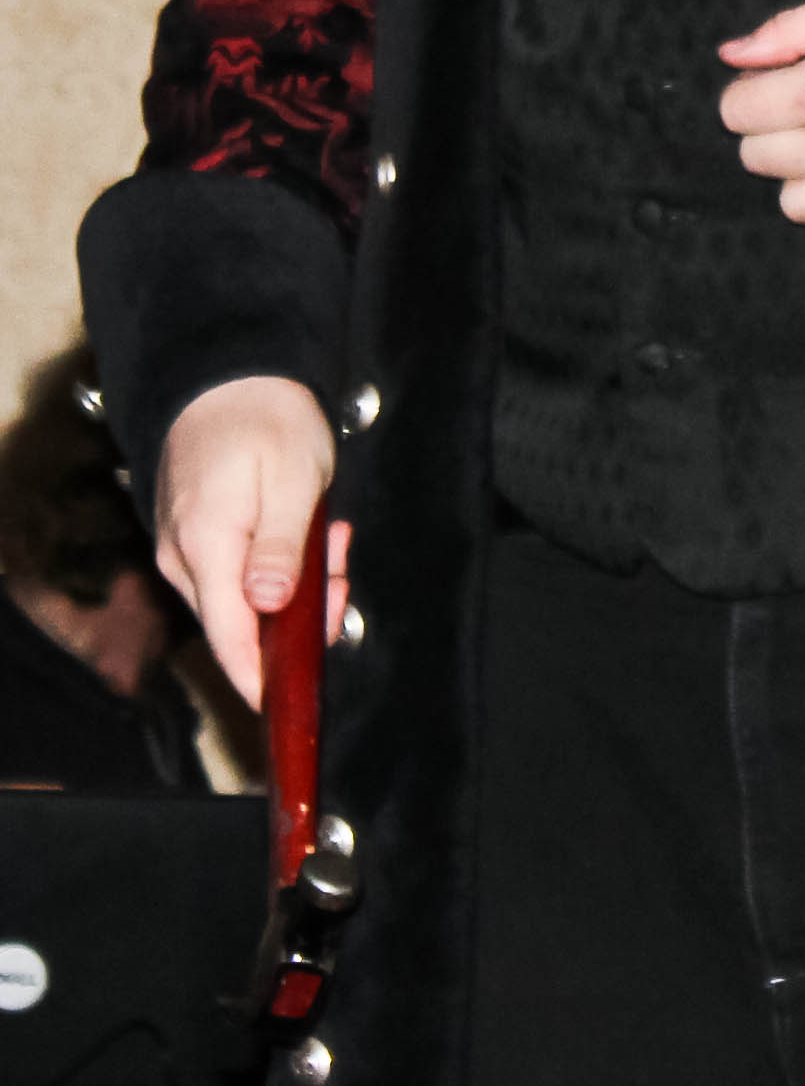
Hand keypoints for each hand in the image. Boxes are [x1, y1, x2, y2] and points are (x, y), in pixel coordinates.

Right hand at [154, 377, 347, 714]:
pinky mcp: (196, 539)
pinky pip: (238, 574)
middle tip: (340, 573)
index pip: (228, 637)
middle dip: (298, 617)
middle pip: (241, 623)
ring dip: (294, 585)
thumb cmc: (264, 419)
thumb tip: (269, 604)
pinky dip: (279, 566)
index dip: (258, 679)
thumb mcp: (291, 478)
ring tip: (328, 540)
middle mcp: (184, 557)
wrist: (229, 375)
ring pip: (244, 600)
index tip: (286, 709)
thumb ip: (280, 545)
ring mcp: (185, 549)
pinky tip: (305, 534)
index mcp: (205, 545)